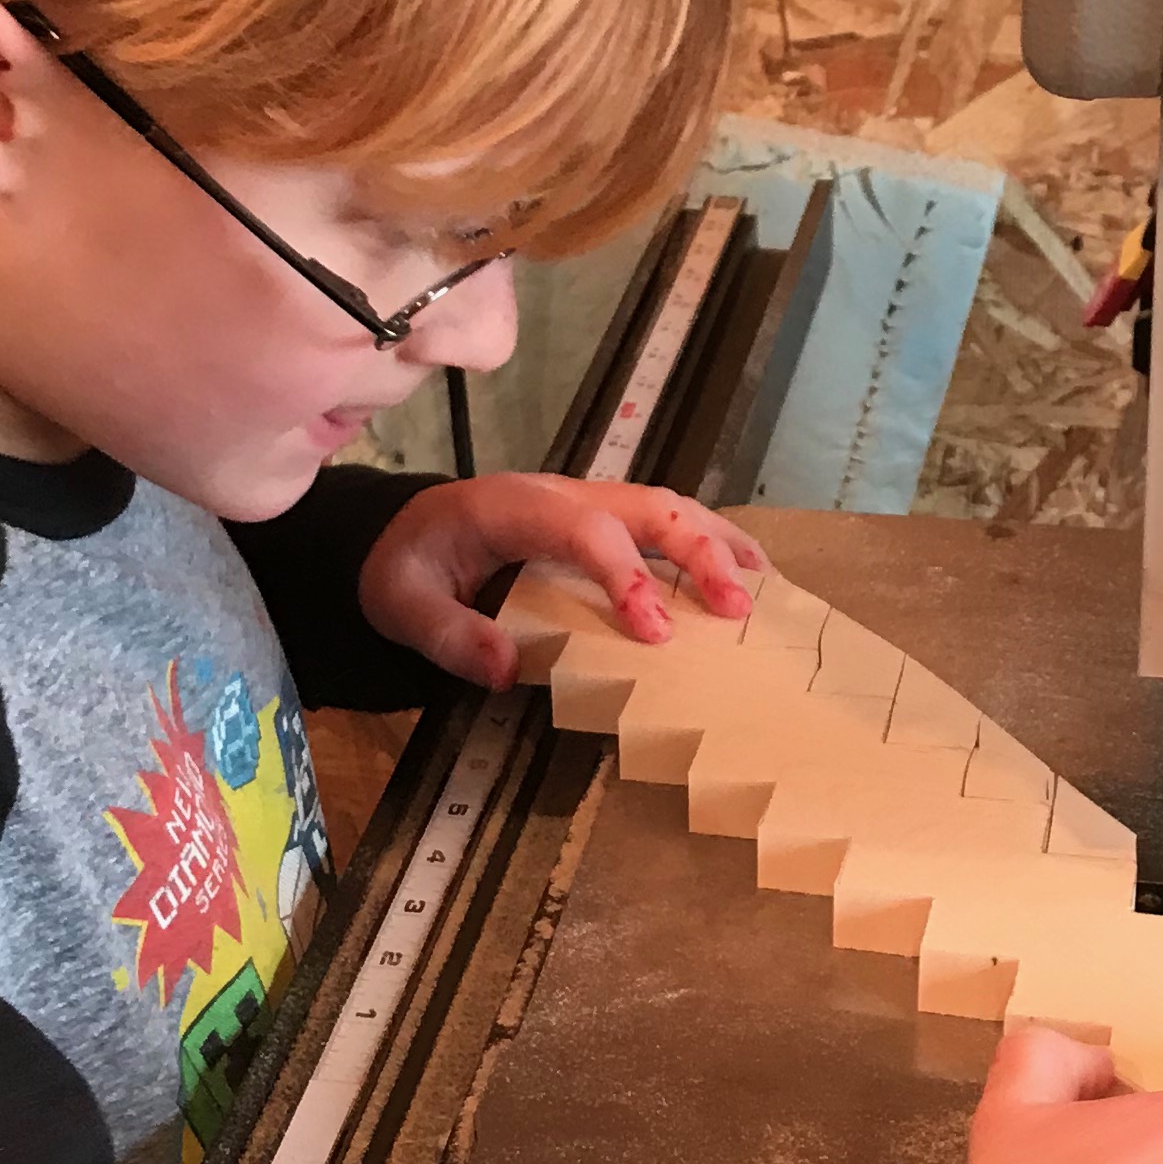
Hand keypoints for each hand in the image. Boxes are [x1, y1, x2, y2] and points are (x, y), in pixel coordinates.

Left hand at [358, 474, 764, 687]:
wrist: (401, 532)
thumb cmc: (406, 566)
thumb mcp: (401, 603)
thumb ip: (448, 634)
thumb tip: (506, 669)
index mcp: (514, 507)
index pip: (586, 530)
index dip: (627, 576)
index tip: (655, 632)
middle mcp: (563, 494)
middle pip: (647, 506)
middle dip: (698, 553)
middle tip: (735, 611)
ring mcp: (589, 502)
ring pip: (668, 506)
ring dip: (718, 544)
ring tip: (761, 592)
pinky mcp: (603, 519)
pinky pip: (664, 521)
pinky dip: (712, 543)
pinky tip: (748, 575)